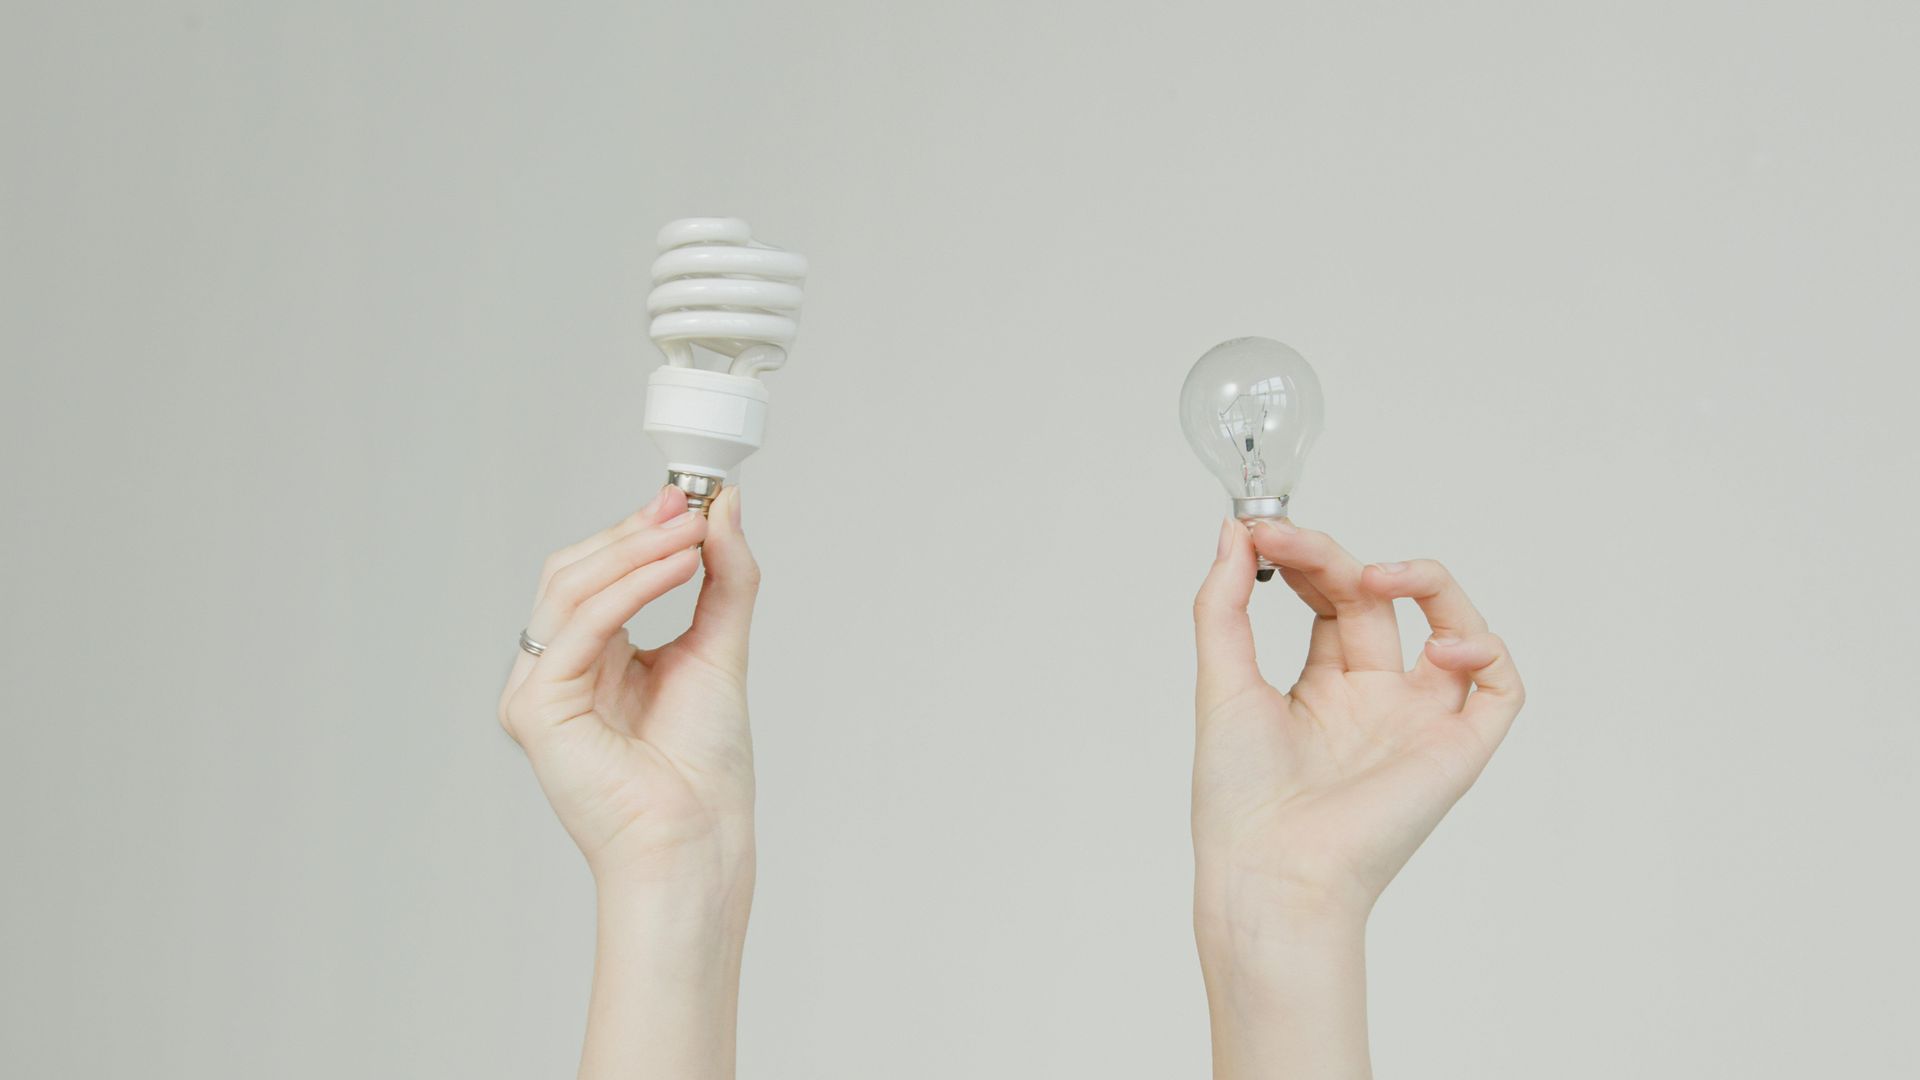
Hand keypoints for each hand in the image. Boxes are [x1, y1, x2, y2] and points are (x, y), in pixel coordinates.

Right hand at [498, 484, 759, 901]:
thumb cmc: (705, 768)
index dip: (638, 530)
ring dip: (636, 550)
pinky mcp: (537, 709)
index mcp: (591, 660)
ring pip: (571, 588)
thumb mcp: (720, 648)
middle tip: (689, 505)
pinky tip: (676, 566)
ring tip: (691, 532)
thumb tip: (724, 507)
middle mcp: (555, 672)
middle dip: (634, 532)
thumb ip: (723, 576)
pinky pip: (578, 626)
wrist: (698, 839)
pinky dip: (630, 587)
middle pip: (574, 572)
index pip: (596, 574)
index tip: (689, 497)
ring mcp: (538, 691)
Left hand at [1191, 517, 1524, 931]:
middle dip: (1338, 559)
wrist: (1269, 869)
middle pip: (1379, 601)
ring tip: (1376, 576)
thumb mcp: (1221, 681)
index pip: (1331, 599)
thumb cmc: (1239, 797)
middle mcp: (1375, 701)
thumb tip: (1234, 532)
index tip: (1264, 530)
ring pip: (1455, 626)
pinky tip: (1438, 645)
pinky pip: (1500, 688)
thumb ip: (1223, 604)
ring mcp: (1418, 722)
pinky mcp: (1457, 750)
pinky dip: (1484, 651)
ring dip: (1426, 581)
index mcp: (1322, 689)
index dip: (1306, 557)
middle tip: (1292, 540)